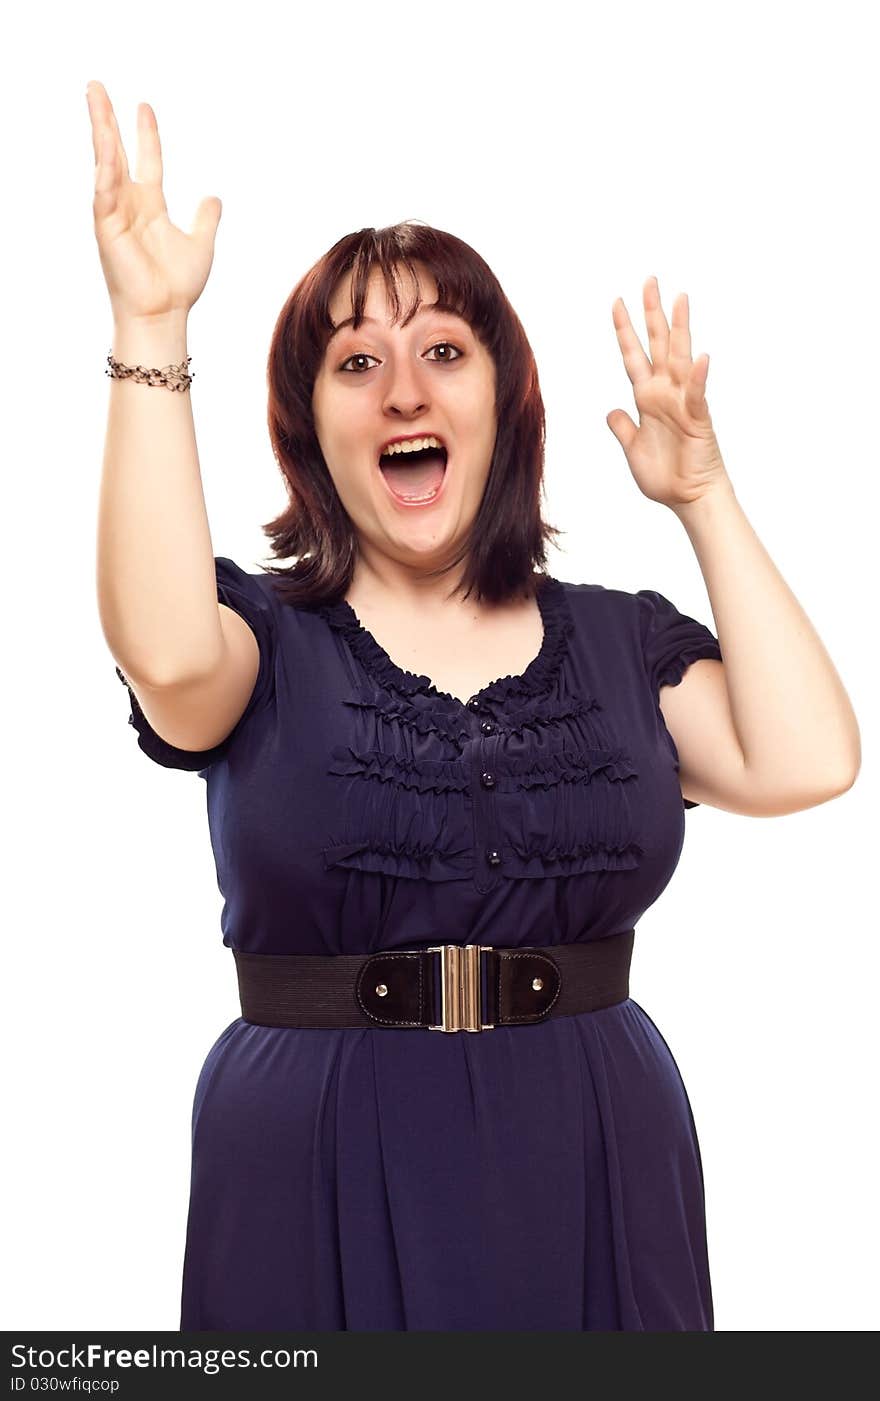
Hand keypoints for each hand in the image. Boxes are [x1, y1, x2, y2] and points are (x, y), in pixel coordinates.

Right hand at [85, 80, 221, 322]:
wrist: (163, 315)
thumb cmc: (178, 286)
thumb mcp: (200, 243)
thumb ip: (206, 218)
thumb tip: (214, 197)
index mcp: (150, 206)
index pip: (147, 160)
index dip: (147, 134)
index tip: (145, 106)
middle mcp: (129, 205)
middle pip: (115, 152)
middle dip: (106, 119)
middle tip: (96, 85)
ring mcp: (115, 214)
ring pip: (105, 163)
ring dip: (100, 131)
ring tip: (95, 98)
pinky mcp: (106, 228)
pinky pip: (103, 192)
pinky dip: (104, 169)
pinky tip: (106, 146)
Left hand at [606, 275, 730, 508]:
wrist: (689, 497)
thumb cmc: (665, 475)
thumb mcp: (632, 450)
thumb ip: (623, 428)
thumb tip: (611, 411)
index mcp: (647, 398)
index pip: (633, 356)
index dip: (624, 330)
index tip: (617, 302)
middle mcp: (665, 393)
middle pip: (659, 345)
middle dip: (653, 313)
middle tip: (650, 280)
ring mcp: (683, 402)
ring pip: (681, 358)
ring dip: (681, 329)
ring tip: (681, 298)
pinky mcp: (698, 419)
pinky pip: (698, 395)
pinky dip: (699, 378)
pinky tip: (701, 358)